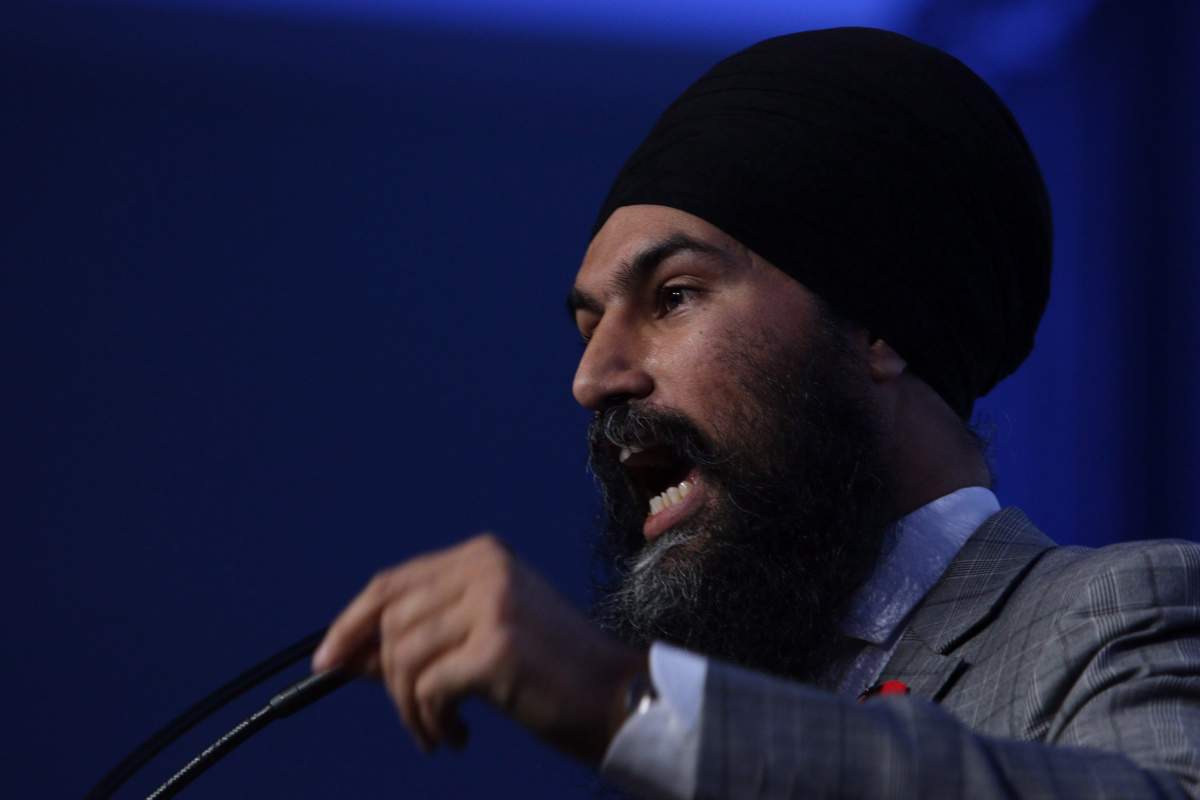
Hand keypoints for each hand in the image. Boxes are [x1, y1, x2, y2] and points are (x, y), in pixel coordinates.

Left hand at [312, 533, 647, 764]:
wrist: (618, 698)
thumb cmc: (549, 674)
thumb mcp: (480, 640)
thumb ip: (423, 638)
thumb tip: (348, 656)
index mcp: (481, 555)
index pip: (392, 582)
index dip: (351, 622)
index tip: (325, 661)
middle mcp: (485, 568)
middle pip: (391, 621)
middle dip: (384, 677)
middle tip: (412, 716)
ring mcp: (492, 603)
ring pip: (403, 658)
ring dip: (410, 709)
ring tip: (438, 732)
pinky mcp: (496, 646)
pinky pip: (428, 688)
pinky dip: (431, 721)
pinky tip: (457, 737)